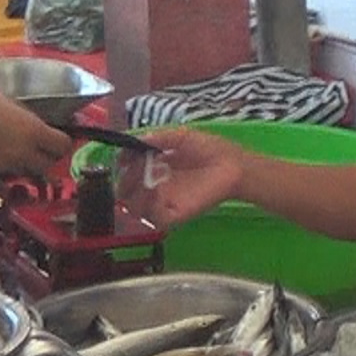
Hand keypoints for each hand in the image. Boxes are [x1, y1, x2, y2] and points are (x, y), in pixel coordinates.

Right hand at [0, 83, 70, 175]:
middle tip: (40, 147)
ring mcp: (4, 164)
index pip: (62, 146)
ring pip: (26, 170)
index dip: (62, 144)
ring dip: (26, 163)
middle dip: (47, 158)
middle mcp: (22, 152)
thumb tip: (33, 126)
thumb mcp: (6, 102)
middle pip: (48, 165)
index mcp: (31, 130)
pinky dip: (5, 164)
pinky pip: (5, 171)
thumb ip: (24, 119)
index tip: (57, 139)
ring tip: (14, 146)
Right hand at [117, 128, 244, 229]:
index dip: (122, 168)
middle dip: (125, 182)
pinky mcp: (176, 214)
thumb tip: (135, 141)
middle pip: (127, 194)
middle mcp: (157, 188)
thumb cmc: (210, 149)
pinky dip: (149, 206)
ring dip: (135, 195)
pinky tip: (155, 190)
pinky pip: (154, 219)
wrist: (233, 165)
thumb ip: (158, 138)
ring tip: (145, 179)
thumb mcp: (181, 137)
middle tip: (132, 170)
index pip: (128, 174)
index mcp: (155, 169)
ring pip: (136, 209)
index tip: (122, 159)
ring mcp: (165, 203)